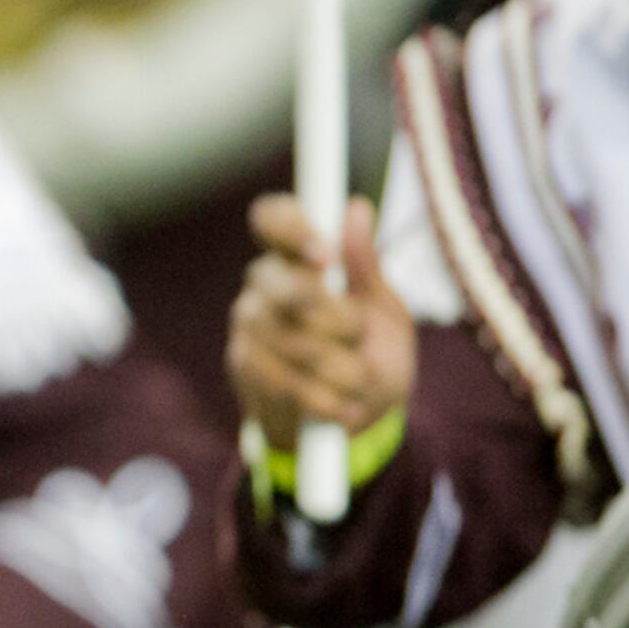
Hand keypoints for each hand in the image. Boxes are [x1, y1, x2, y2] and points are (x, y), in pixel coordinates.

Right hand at [229, 194, 417, 450]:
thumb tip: (357, 208)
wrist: (360, 419)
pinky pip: (279, 377)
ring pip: (286, 336)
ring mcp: (249, 323)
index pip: (274, 218)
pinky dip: (321, 397)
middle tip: (358, 336)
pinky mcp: (244, 364)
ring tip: (359, 382)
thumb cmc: (374, 354)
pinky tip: (344, 407)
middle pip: (279, 282)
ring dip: (336, 366)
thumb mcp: (384, 311)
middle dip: (331, 317)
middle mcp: (266, 283)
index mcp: (300, 257)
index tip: (325, 260)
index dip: (291, 229)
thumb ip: (367, 268)